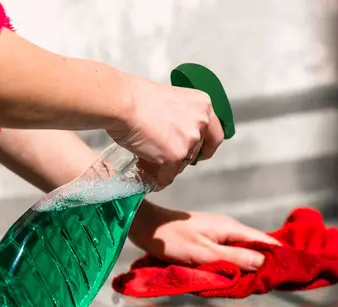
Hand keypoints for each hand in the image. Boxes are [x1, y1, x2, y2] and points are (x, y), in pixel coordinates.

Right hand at [107, 74, 224, 189]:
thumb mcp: (171, 100)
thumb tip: (177, 137)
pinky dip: (159, 178)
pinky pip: (169, 175)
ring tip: (151, 160)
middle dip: (182, 156)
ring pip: (182, 164)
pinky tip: (150, 176)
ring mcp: (190, 140)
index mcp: (203, 105)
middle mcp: (201, 122)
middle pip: (197, 151)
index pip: (215, 134)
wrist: (121, 102)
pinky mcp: (176, 156)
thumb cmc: (136, 97)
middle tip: (164, 154)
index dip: (206, 146)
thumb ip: (181, 117)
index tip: (200, 152)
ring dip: (169, 166)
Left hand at [129, 202, 280, 270]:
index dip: (278, 257)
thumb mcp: (202, 253)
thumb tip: (263, 263)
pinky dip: (234, 264)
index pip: (265, 241)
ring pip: (242, 251)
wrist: (146, 226)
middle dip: (264, 265)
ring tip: (256, 284)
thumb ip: (232, 258)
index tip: (289, 273)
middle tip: (272, 284)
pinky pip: (229, 252)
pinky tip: (234, 276)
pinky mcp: (209, 239)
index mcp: (231, 228)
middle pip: (255, 247)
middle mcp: (228, 228)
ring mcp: (218, 233)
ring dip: (248, 266)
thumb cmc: (171, 239)